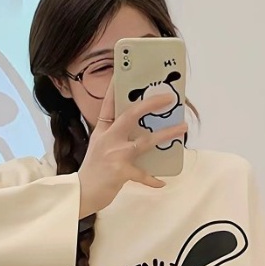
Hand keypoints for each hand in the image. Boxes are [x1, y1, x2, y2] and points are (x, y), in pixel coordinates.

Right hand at [77, 80, 187, 217]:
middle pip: (131, 115)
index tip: (122, 71)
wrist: (81, 193)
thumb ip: (115, 138)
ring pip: (145, 141)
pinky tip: (162, 182)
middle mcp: (108, 139)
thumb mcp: (99, 148)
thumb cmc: (93, 172)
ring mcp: (115, 154)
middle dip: (151, 104)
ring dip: (166, 135)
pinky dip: (152, 180)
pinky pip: (143, 174)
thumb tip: (140, 132)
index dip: (116, 88)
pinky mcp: (120, 171)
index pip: (109, 104)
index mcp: (102, 131)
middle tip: (168, 98)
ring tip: (183, 129)